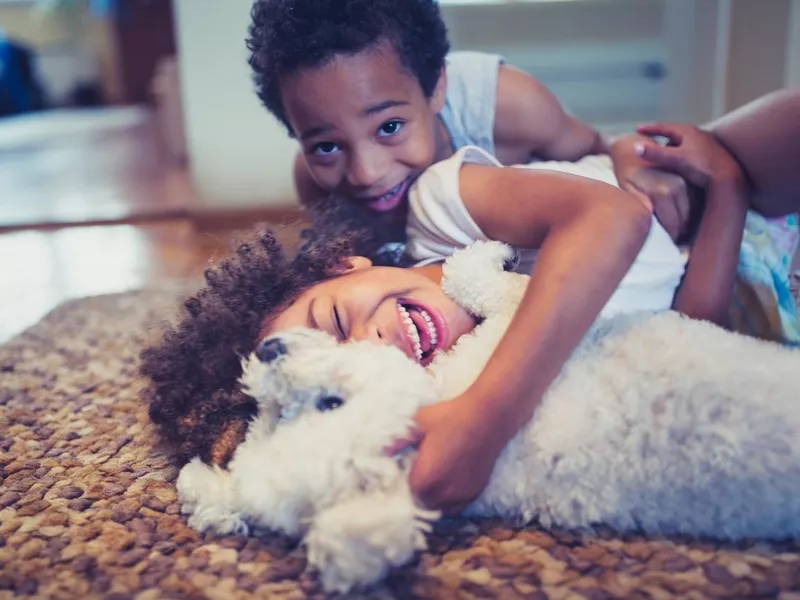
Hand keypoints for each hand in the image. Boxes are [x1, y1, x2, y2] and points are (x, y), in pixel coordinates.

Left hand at [399, 395, 507, 514]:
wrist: (487, 416)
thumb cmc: (450, 417)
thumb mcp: (418, 423)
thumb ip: (398, 440)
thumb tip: (382, 452)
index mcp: (424, 479)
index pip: (405, 496)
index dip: (402, 486)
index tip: (402, 474)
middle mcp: (443, 493)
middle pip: (422, 505)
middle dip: (416, 494)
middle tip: (415, 476)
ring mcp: (461, 494)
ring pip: (440, 509)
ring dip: (432, 500)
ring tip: (431, 482)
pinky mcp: (475, 491)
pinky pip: (457, 507)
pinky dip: (449, 501)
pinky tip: (446, 485)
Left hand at [617, 163, 691, 241]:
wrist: (632, 145)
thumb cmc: (625, 170)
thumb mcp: (626, 187)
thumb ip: (637, 201)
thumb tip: (649, 215)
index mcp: (663, 190)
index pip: (674, 221)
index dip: (674, 235)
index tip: (673, 244)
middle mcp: (678, 183)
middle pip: (686, 216)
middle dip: (684, 231)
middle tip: (680, 242)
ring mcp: (685, 177)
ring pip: (695, 207)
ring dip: (691, 221)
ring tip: (685, 233)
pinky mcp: (688, 173)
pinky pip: (696, 196)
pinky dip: (693, 208)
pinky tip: (689, 217)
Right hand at [634, 122, 744, 189]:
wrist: (729, 178)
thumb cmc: (703, 167)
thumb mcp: (677, 160)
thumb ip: (657, 154)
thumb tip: (636, 147)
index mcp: (688, 132)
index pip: (664, 127)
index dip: (649, 128)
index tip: (637, 129)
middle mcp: (698, 136)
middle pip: (674, 135)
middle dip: (660, 138)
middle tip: (648, 143)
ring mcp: (704, 146)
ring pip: (682, 145)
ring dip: (671, 149)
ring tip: (662, 157)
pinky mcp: (709, 157)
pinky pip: (688, 154)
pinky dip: (679, 157)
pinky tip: (677, 167)